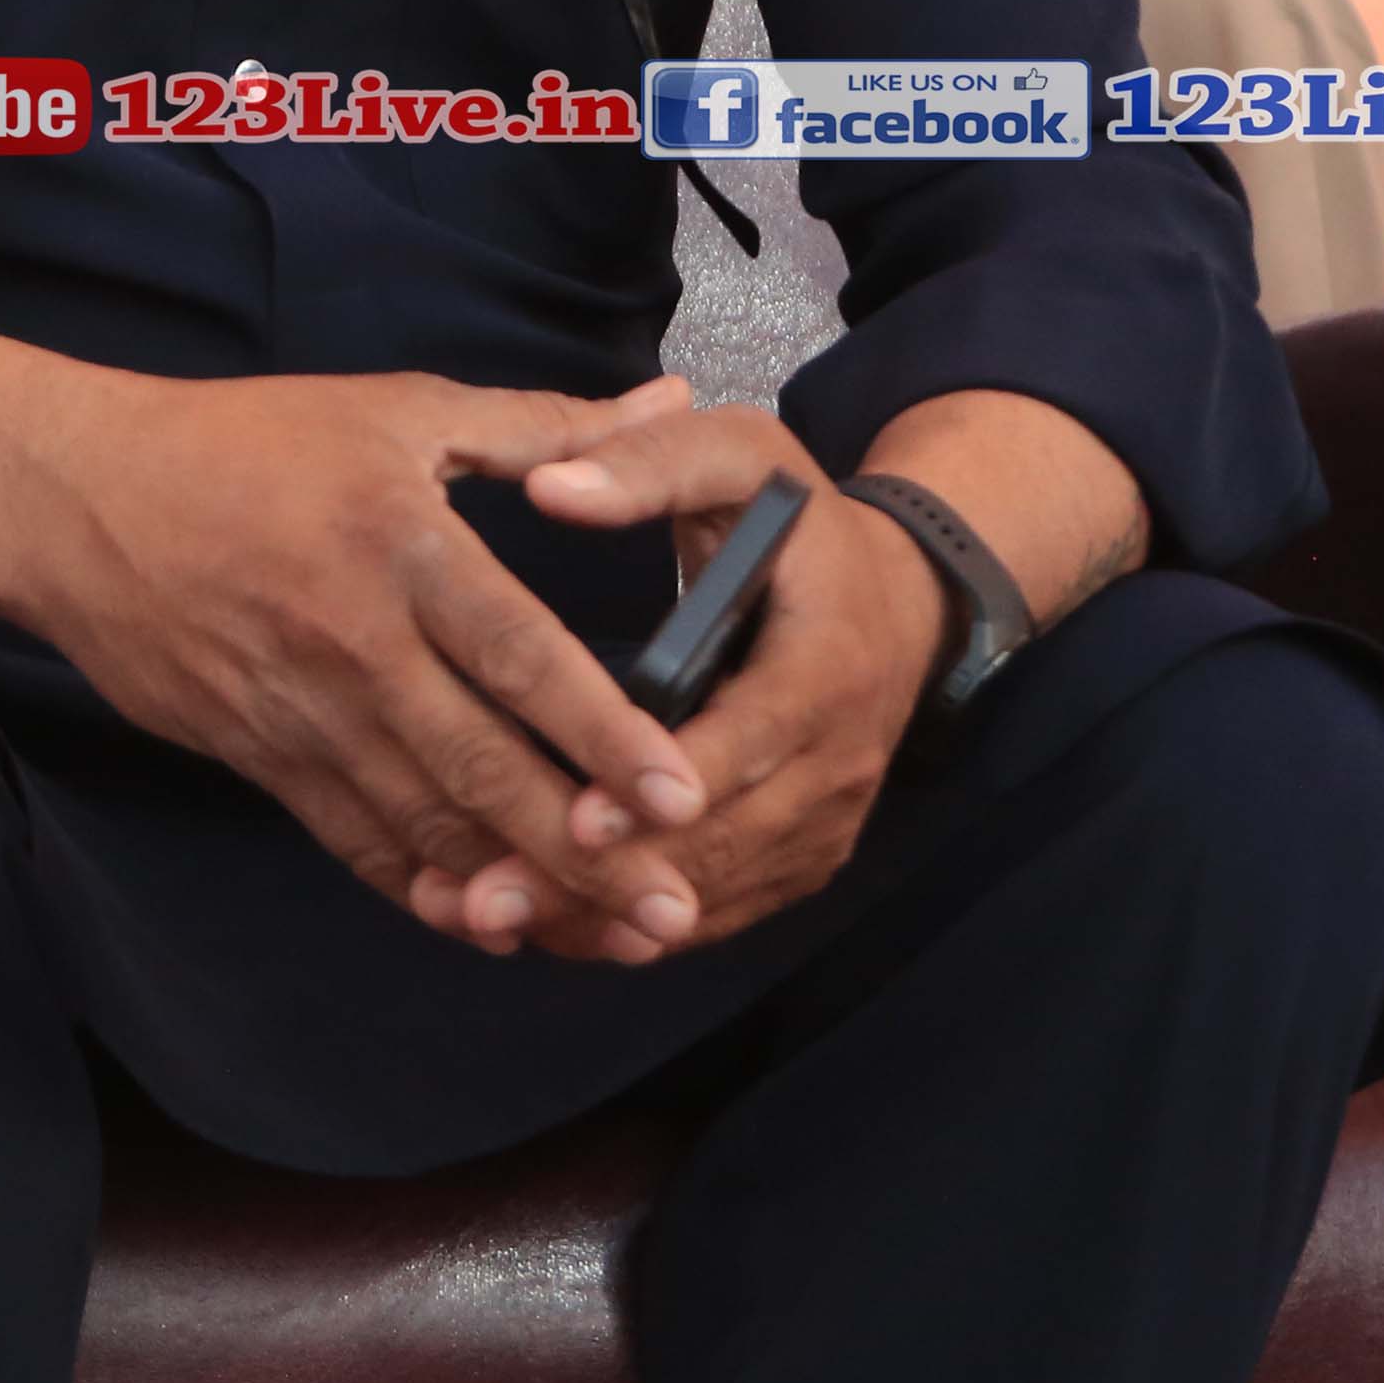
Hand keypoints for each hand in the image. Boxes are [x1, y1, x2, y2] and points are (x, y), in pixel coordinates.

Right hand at [0, 365, 727, 960]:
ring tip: (612, 939)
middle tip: (673, 914)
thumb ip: (543, 424)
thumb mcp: (396, 409)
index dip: (603, 733)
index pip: (519, 654)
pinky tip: (490, 923)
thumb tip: (666, 403)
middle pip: (482, 764)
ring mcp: (300, 710)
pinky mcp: (258, 755)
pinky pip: (353, 838)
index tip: (681, 798)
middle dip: (586, 849)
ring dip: (521, 888)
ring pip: (424, 820)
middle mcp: (354, 641)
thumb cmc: (245, 443)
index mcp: (399, 544)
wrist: (75, 501)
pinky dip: (422, 888)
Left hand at [511, 408, 945, 963]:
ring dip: (597, 916)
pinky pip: (713, 911)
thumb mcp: (741, 455)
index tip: (575, 818)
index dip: (662, 788)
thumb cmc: (799, 522)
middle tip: (485, 895)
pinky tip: (534, 927)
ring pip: (707, 895)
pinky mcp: (797, 860)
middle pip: (717, 845)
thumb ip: (650, 462)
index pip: (748, 743)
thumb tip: (549, 487)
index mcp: (827, 666)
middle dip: (602, 877)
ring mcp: (822, 825)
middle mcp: (837, 764)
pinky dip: (625, 925)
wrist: (899, 600)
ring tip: (483, 917)